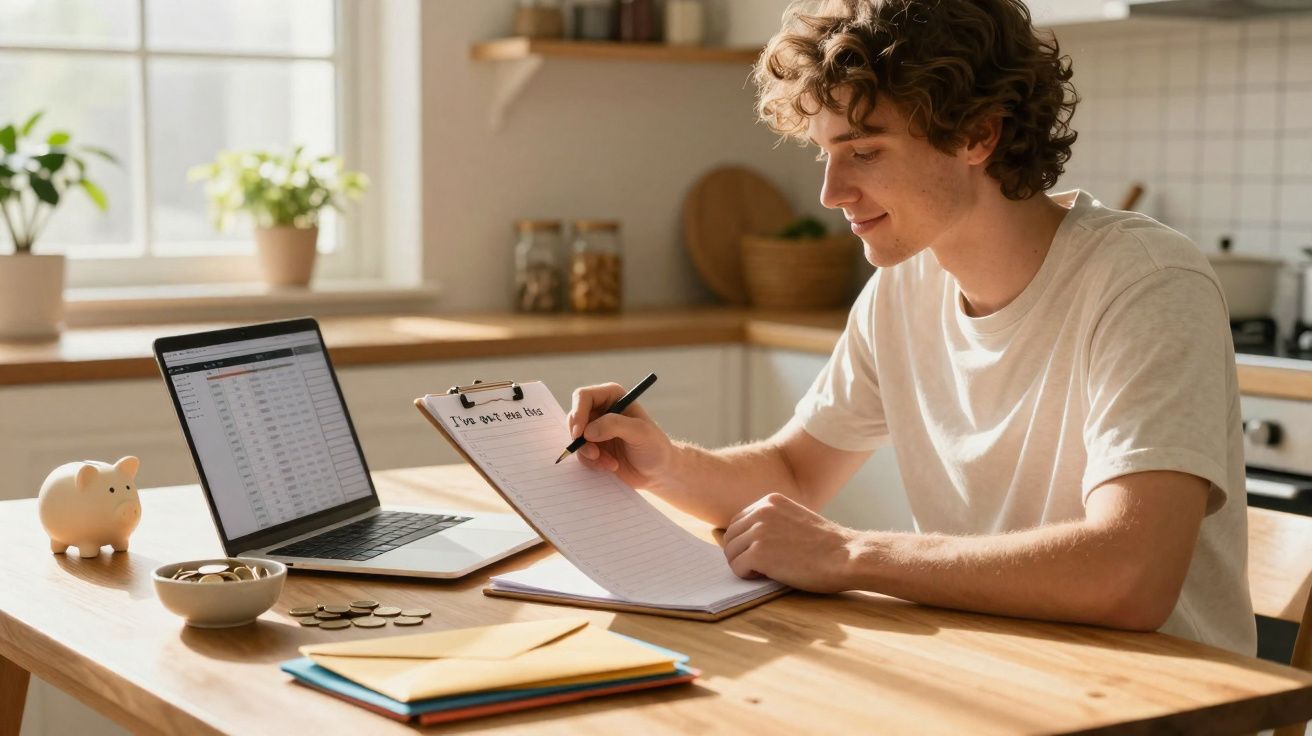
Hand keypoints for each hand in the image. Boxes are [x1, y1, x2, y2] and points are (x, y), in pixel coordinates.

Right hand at [566, 382, 675, 491]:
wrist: (658, 472)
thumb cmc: (655, 447)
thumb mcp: (641, 433)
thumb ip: (615, 425)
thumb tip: (588, 431)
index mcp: (613, 396)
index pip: (584, 396)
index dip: (578, 413)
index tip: (578, 433)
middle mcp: (601, 410)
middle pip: (574, 417)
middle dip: (580, 438)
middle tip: (593, 453)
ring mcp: (596, 429)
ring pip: (575, 437)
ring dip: (589, 453)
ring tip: (610, 463)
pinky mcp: (594, 447)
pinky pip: (581, 453)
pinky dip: (592, 462)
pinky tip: (610, 466)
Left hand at [721, 493, 860, 592]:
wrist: (846, 556)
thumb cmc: (827, 545)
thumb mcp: (795, 519)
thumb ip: (772, 522)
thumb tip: (747, 538)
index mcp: (770, 501)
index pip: (738, 521)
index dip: (745, 541)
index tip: (761, 553)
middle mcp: (761, 511)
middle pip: (730, 537)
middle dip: (741, 553)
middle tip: (761, 566)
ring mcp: (759, 531)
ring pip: (730, 552)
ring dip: (744, 565)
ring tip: (766, 571)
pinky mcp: (759, 553)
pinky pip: (737, 568)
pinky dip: (747, 576)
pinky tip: (767, 576)